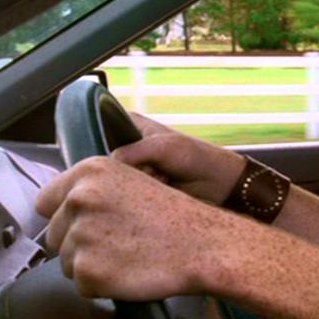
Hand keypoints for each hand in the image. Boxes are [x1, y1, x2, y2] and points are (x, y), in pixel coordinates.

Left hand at [35, 156, 231, 299]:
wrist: (205, 246)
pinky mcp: (86, 271)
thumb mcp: (134, 183)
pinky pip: (81, 285)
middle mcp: (79, 199)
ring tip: (129, 255)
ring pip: (67, 261)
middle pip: (56, 234)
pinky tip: (129, 271)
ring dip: (92, 264)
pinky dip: (102, 285)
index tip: (91, 223)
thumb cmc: (176, 218)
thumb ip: (94, 191)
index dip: (68, 216)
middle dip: (80, 242)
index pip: (47, 201)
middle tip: (120, 241)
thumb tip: (62, 210)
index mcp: (90, 172)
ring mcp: (81, 236)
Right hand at [111, 113, 245, 204]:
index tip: (125, 154)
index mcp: (131, 125)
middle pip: (106, 161)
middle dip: (127, 168)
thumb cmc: (193, 156)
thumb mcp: (161, 147)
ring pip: (117, 179)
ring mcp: (134, 168)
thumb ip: (129, 153)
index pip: (101, 131)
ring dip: (138, 182)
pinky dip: (142, 193)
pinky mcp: (139, 188)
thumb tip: (105, 167)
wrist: (217, 183)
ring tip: (161, 177)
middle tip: (153, 168)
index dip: (105, 145)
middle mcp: (128, 146)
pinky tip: (162, 187)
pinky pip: (128, 193)